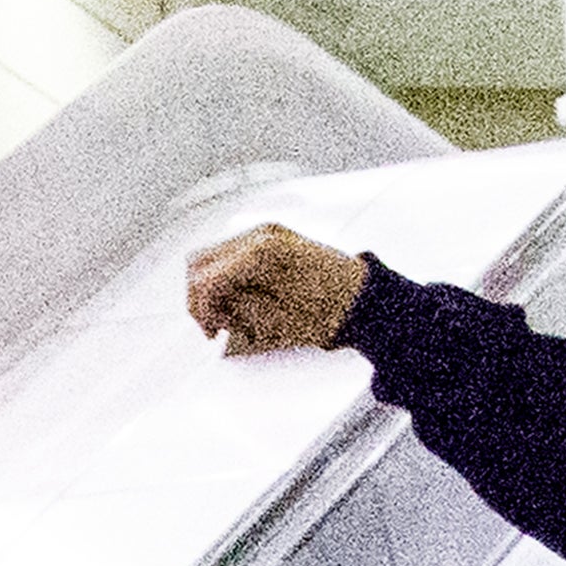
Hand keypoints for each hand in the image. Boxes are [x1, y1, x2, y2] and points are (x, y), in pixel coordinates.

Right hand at [183, 224, 370, 356]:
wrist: (365, 299)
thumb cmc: (333, 312)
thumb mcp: (276, 322)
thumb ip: (237, 311)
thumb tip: (212, 312)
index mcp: (260, 253)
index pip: (205, 278)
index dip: (202, 311)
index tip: (213, 331)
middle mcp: (260, 235)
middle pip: (201, 262)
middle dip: (202, 298)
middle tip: (219, 325)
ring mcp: (266, 233)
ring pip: (212, 256)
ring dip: (214, 287)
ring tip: (235, 314)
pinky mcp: (271, 239)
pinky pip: (232, 255)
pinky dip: (228, 278)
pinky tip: (245, 299)